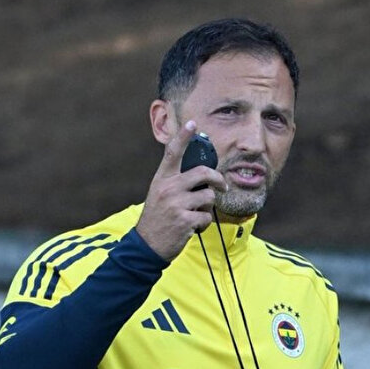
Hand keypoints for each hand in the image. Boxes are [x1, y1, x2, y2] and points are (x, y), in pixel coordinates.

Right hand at [135, 120, 227, 260]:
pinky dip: (203, 224)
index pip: (172, 153)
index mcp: (162, 179)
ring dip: (207, 208)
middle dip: (218, 180)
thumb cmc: (159, 217)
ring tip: (195, 214)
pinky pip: (207, 217)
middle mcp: (168, 188)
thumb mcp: (161, 194)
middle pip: (203, 173)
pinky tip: (192, 227)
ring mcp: (176, 204)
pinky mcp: (185, 220)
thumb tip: (202, 174)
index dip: (183, 137)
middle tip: (222, 186)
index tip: (192, 123)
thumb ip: (177, 182)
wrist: (147, 245)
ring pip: (209, 197)